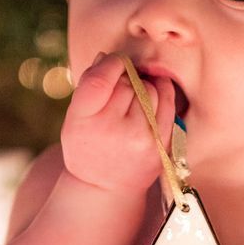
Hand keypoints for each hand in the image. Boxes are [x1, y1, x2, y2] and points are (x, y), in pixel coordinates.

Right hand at [61, 52, 174, 190]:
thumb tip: (108, 56)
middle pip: (127, 83)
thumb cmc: (86, 146)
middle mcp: (113, 129)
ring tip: (134, 99)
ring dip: (144, 87)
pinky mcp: (160, 145)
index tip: (113, 63)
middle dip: (125, 81)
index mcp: (84, 120)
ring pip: (150, 90)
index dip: (110, 64)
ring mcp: (140, 138)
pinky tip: (156, 92)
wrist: (104, 188)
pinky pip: (168, 104)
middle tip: (119, 93)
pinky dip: (163, 93)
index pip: (101, 79)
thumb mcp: (75, 118)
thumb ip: (89, 85)